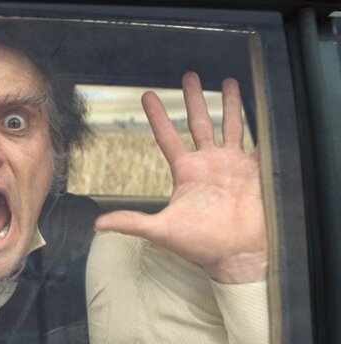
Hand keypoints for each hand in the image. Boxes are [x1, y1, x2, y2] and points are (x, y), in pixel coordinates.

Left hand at [95, 72, 266, 283]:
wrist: (237, 255)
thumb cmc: (201, 245)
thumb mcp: (161, 231)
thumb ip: (131, 222)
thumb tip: (97, 225)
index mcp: (186, 172)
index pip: (167, 136)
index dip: (158, 116)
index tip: (148, 96)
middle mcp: (208, 163)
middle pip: (198, 122)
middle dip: (193, 99)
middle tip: (189, 75)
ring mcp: (232, 164)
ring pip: (228, 124)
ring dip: (227, 102)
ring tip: (226, 79)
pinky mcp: (255, 169)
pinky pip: (256, 139)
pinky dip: (257, 122)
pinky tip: (259, 104)